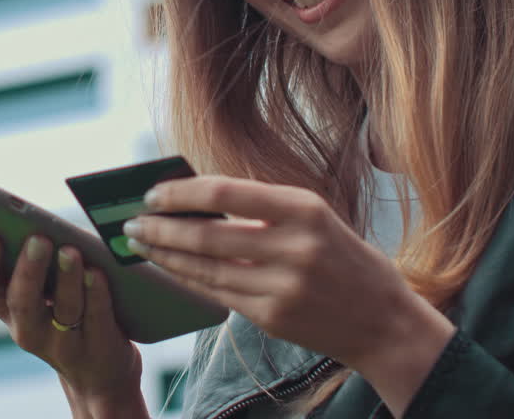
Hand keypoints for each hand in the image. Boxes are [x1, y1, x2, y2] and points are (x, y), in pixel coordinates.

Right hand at [0, 233, 146, 413]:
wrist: (99, 370)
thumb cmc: (64, 311)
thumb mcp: (41, 292)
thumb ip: (35, 261)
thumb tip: (41, 221)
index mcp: (6, 308)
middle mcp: (28, 329)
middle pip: (21, 301)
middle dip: (28, 269)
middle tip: (38, 239)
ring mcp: (62, 343)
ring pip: (63, 309)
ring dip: (66, 278)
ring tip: (70, 250)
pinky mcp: (97, 348)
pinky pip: (96, 317)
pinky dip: (96, 293)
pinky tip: (97, 272)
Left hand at [123, 175, 453, 415]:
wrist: (382, 320)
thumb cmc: (342, 257)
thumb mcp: (314, 217)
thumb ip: (261, 208)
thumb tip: (193, 198)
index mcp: (304, 209)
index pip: (225, 192)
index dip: (181, 192)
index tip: (153, 193)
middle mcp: (295, 247)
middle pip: (207, 234)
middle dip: (161, 228)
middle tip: (132, 223)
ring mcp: (283, 287)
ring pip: (205, 268)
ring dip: (165, 256)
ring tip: (140, 245)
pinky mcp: (272, 318)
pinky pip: (216, 294)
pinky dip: (186, 280)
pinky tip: (168, 269)